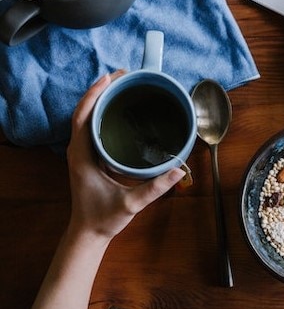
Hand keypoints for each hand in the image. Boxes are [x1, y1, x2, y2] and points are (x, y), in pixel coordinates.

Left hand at [66, 71, 185, 239]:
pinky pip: (92, 127)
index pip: (83, 117)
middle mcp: (78, 150)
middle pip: (84, 111)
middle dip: (100, 90)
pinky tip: (119, 109)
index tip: (110, 78)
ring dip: (101, 99)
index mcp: (82, 156)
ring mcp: (82, 153)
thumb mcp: (131, 203)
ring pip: (87, 118)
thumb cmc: (104, 218)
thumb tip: (179, 170)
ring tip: (121, 85)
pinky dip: (102, 113)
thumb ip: (155, 187)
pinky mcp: (89, 157)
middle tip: (123, 75)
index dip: (94, 95)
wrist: (88, 233)